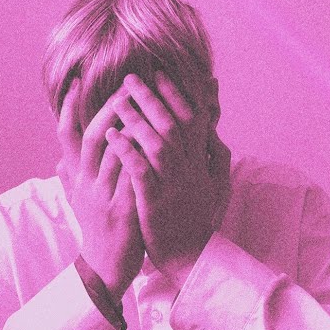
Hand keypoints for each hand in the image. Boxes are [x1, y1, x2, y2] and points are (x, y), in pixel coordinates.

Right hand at [56, 77, 144, 299]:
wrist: (104, 269)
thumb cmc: (96, 230)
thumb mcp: (78, 201)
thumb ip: (69, 179)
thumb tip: (59, 159)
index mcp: (78, 177)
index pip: (66, 134)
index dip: (68, 107)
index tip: (76, 79)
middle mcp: (87, 183)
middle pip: (94, 137)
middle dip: (110, 108)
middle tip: (127, 85)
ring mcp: (104, 197)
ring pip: (114, 154)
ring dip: (130, 128)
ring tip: (146, 104)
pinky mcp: (123, 212)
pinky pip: (134, 179)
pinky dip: (144, 160)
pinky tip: (158, 143)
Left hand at [105, 71, 230, 287]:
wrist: (190, 257)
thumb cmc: (198, 218)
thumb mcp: (216, 184)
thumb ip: (217, 155)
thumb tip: (215, 128)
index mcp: (200, 161)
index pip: (192, 118)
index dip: (177, 94)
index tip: (160, 72)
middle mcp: (188, 169)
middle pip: (173, 124)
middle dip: (153, 98)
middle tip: (131, 78)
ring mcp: (172, 186)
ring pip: (158, 145)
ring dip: (138, 119)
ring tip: (118, 100)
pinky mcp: (155, 203)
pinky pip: (141, 172)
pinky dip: (127, 151)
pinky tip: (113, 135)